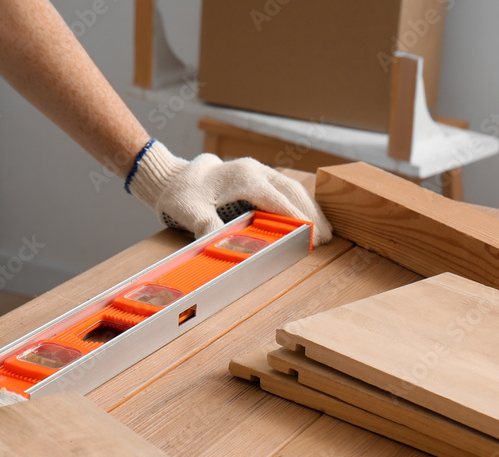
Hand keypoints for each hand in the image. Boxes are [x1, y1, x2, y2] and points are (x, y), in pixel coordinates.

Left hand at [126, 140, 332, 244]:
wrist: (171, 177)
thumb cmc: (180, 195)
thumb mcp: (189, 211)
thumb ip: (206, 226)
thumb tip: (222, 244)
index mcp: (243, 177)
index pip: (278, 198)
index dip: (298, 217)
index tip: (313, 235)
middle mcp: (254, 170)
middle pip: (292, 191)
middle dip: (312, 214)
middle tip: (327, 238)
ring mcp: (257, 171)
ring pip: (291, 187)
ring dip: (309, 208)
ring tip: (324, 231)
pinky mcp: (256, 177)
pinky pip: (283, 188)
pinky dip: (299, 203)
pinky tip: (308, 218)